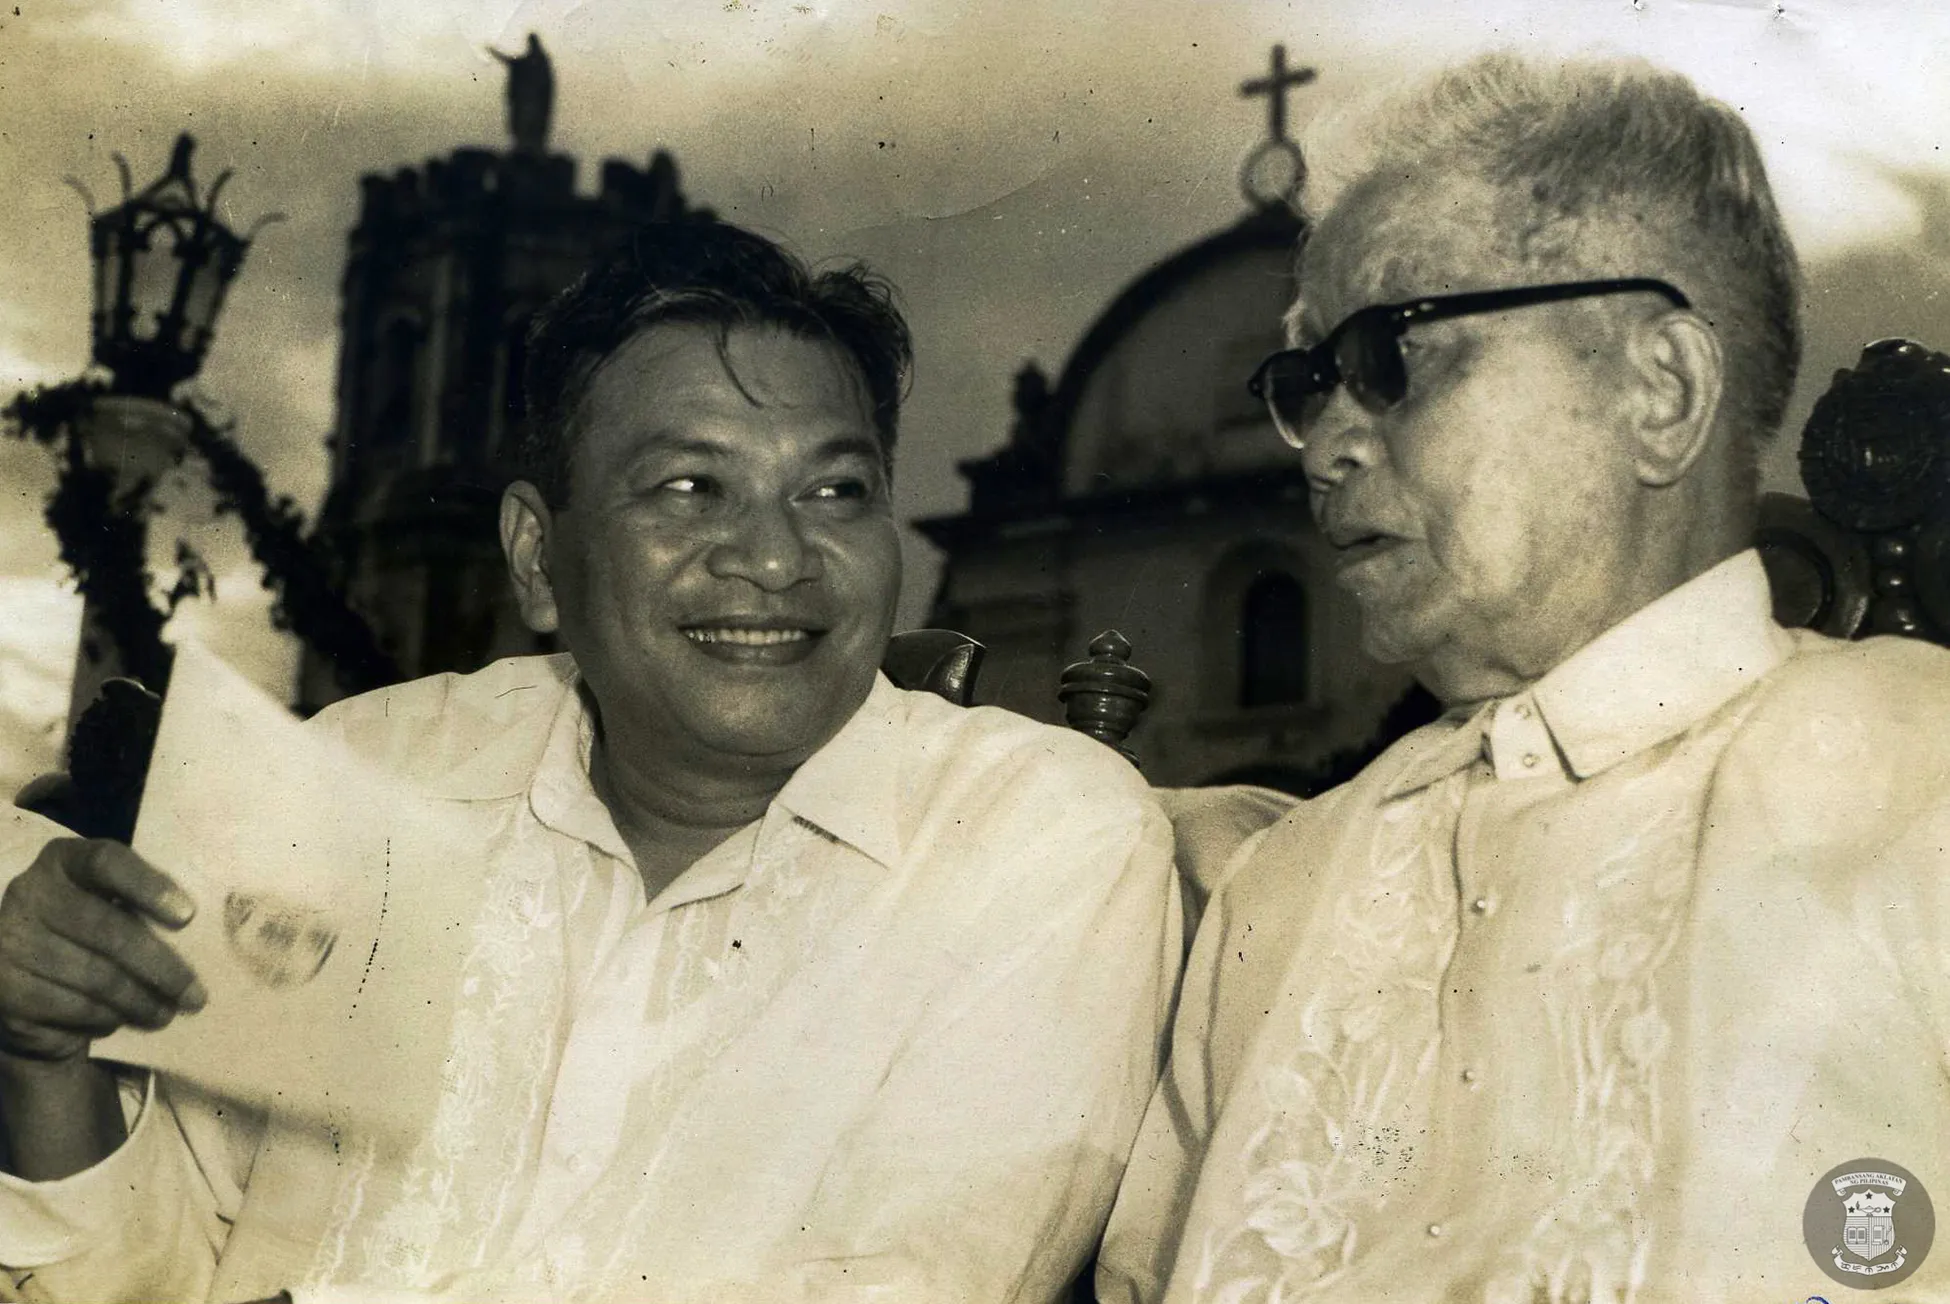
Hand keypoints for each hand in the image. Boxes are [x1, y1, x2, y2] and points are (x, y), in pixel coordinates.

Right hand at [0, 837, 204, 1062]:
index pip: (106, 862)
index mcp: (63, 862)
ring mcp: (12, 944)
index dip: (147, 886)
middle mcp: (29, 895)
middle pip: (109, 930)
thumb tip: (193, 933)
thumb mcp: (110, 907)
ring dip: (142, 1001)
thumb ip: (142, 908)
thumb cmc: (88, 936)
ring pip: (98, 978)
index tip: (187, 916)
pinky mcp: (7, 991)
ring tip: (167, 1012)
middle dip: (161, 967)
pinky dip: (108, 1018)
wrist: (27, 985)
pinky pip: (76, 1008)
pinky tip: (122, 1019)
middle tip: (194, 994)